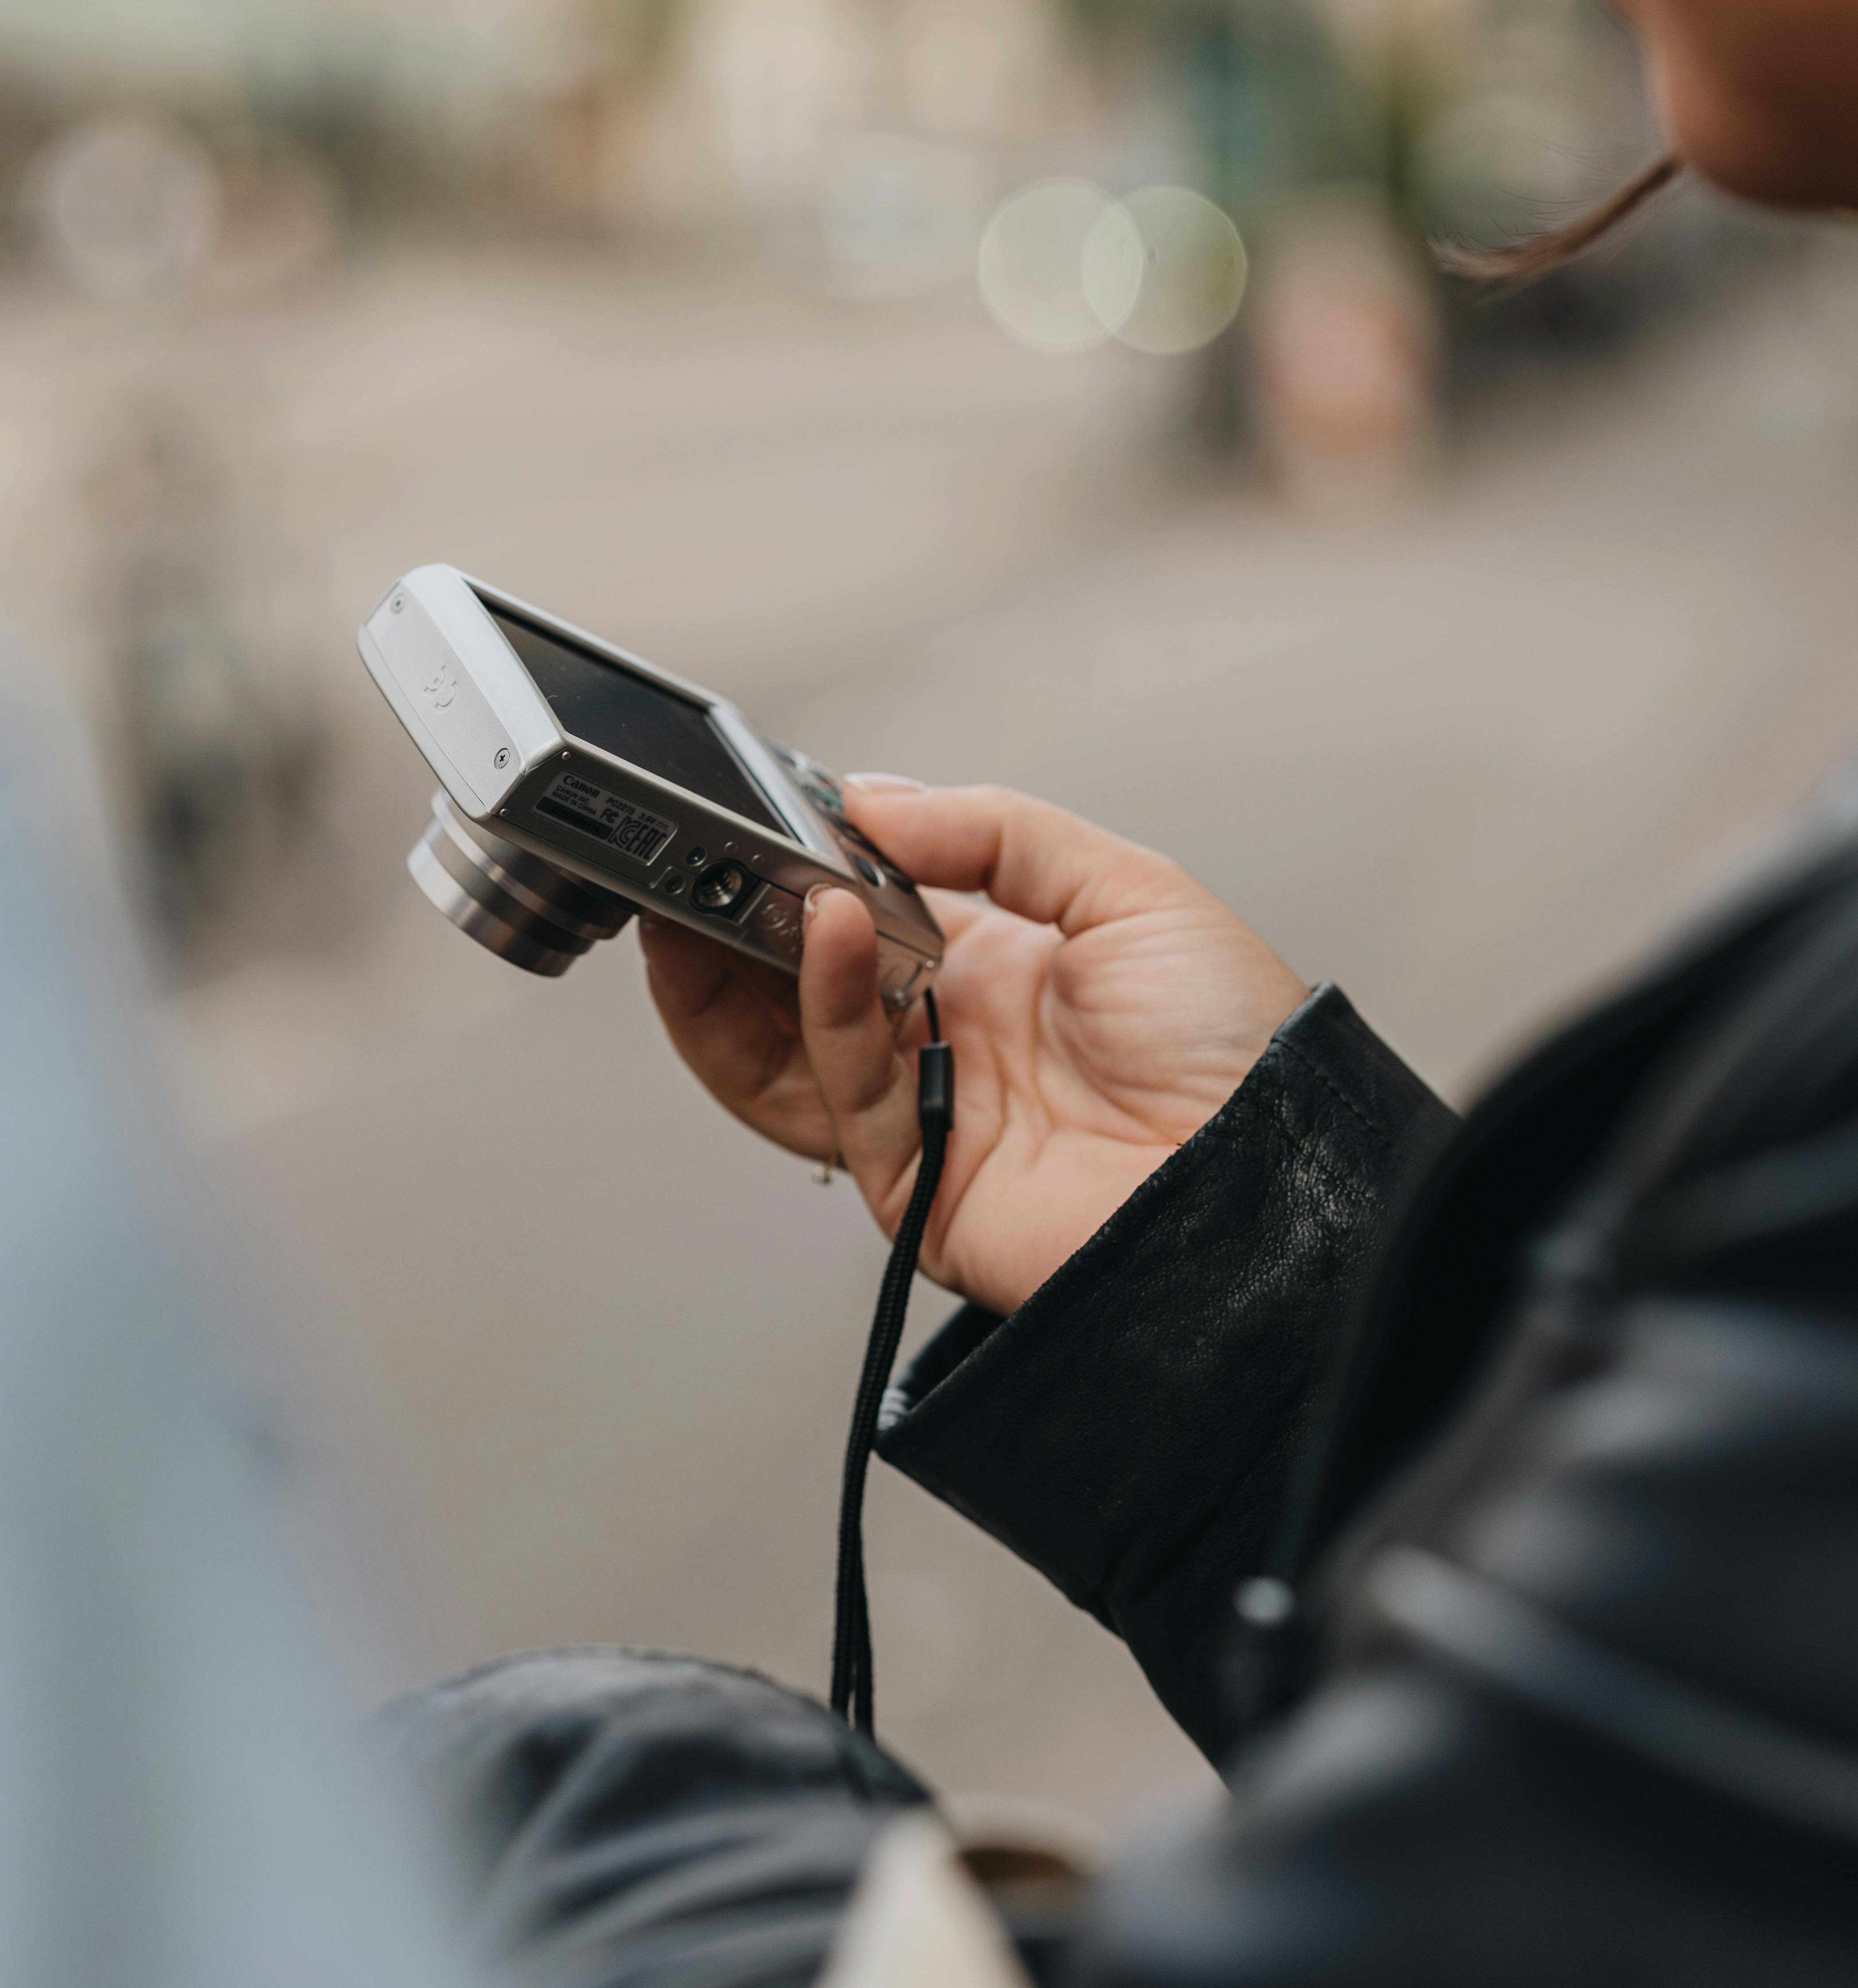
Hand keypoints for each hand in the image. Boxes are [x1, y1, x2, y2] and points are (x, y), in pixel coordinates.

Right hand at [640, 780, 1306, 1316]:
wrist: (1282, 1187)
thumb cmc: (1243, 1053)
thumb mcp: (1131, 891)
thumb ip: (996, 833)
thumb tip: (873, 798)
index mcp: (999, 970)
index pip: (866, 911)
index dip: (810, 863)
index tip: (761, 806)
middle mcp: (951, 1043)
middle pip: (806, 984)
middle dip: (746, 915)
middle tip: (705, 848)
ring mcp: (929, 1117)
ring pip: (787, 1050)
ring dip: (738, 970)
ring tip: (716, 888)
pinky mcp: (920, 1189)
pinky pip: (841, 1094)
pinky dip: (821, 1007)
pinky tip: (825, 932)